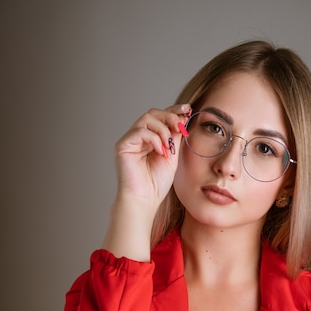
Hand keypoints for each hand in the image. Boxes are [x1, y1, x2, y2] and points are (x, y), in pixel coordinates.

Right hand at [102, 103, 190, 259]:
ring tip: (169, 145)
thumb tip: (182, 119)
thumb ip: (175, 138)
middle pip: (153, 114)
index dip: (174, 110)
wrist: (145, 200)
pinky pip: (140, 131)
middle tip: (181, 125)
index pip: (161, 118)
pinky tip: (161, 151)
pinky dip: (154, 138)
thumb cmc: (157, 183)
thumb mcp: (172, 156)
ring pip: (147, 119)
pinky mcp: (123, 145)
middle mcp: (138, 137)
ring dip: (163, 129)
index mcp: (150, 139)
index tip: (188, 110)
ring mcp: (130, 140)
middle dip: (170, 116)